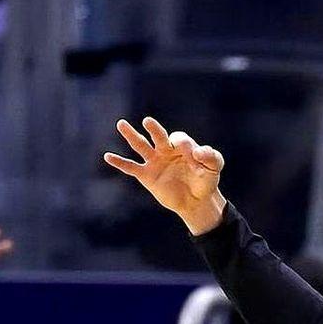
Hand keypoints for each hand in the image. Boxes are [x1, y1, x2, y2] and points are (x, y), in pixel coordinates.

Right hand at [103, 117, 226, 234]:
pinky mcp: (147, 176)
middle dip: (154, 129)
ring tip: (121, 124)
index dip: (185, 147)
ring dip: (131, 135)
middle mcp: (165, 149)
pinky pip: (131, 168)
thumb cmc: (205, 180)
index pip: (179, 139)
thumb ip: (211, 157)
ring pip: (141, 145)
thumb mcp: (214, 168)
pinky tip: (108, 156)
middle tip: (148, 122)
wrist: (197, 201)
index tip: (195, 159)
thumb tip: (198, 152)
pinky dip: (120, 162)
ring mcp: (154, 161)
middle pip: (158, 135)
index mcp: (181, 144)